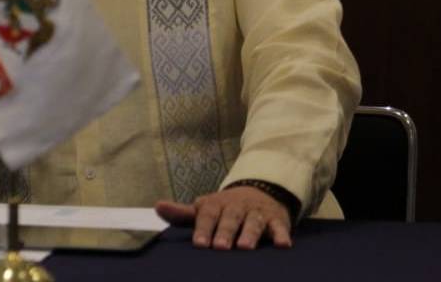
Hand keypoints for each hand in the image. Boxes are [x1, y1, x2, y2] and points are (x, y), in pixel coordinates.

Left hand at [155, 186, 292, 249]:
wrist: (258, 192)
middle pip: (230, 219)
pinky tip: (283, 244)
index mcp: (216, 204)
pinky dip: (282, 234)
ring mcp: (256, 213)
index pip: (207, 215)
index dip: (203, 229)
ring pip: (253, 222)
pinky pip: (280, 227)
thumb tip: (158, 207)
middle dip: (225, 232)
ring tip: (245, 247)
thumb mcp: (204, 209)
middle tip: (220, 247)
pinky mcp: (276, 220)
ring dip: (250, 234)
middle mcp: (236, 207)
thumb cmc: (224, 209)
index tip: (200, 244)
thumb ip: (183, 213)